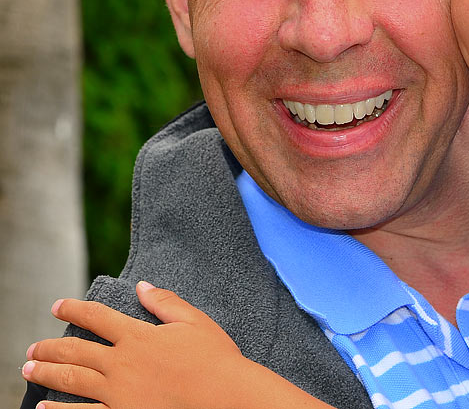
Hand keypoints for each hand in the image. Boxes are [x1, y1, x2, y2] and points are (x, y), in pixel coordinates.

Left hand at [22, 281, 245, 408]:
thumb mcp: (195, 322)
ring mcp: (117, 393)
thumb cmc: (215, 358)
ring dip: (46, 372)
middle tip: (32, 347)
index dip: (74, 309)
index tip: (57, 306)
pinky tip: (44, 407)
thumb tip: (142, 286)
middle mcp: (121, 364)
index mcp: (138, 336)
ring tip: (29, 368)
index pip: (96, 317)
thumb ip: (165, 303)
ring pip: (70, 380)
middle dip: (49, 346)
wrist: (225, 397)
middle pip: (74, 351)